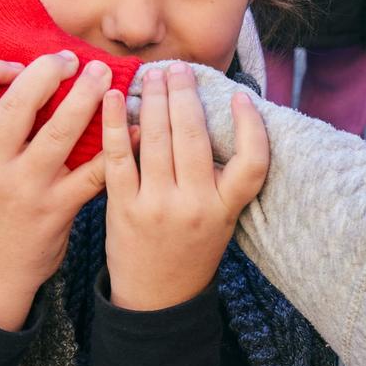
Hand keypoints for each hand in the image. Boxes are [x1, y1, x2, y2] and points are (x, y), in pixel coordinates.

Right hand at [0, 52, 114, 329]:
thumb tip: (25, 79)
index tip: (18, 65)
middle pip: (16, 106)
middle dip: (47, 73)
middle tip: (72, 60)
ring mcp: (25, 187)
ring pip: (58, 133)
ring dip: (86, 100)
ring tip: (105, 77)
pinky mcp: (56, 209)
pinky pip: (93, 173)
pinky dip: (118, 148)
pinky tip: (137, 131)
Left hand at [98, 65, 266, 311]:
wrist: (156, 297)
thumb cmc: (191, 249)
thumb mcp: (221, 219)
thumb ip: (219, 178)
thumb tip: (212, 117)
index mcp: (225, 208)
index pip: (252, 162)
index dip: (251, 126)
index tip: (241, 95)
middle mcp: (195, 205)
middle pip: (193, 137)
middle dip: (184, 94)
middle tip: (178, 68)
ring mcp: (157, 205)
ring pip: (156, 139)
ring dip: (153, 99)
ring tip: (151, 74)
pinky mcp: (124, 207)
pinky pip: (118, 156)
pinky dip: (114, 123)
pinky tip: (112, 96)